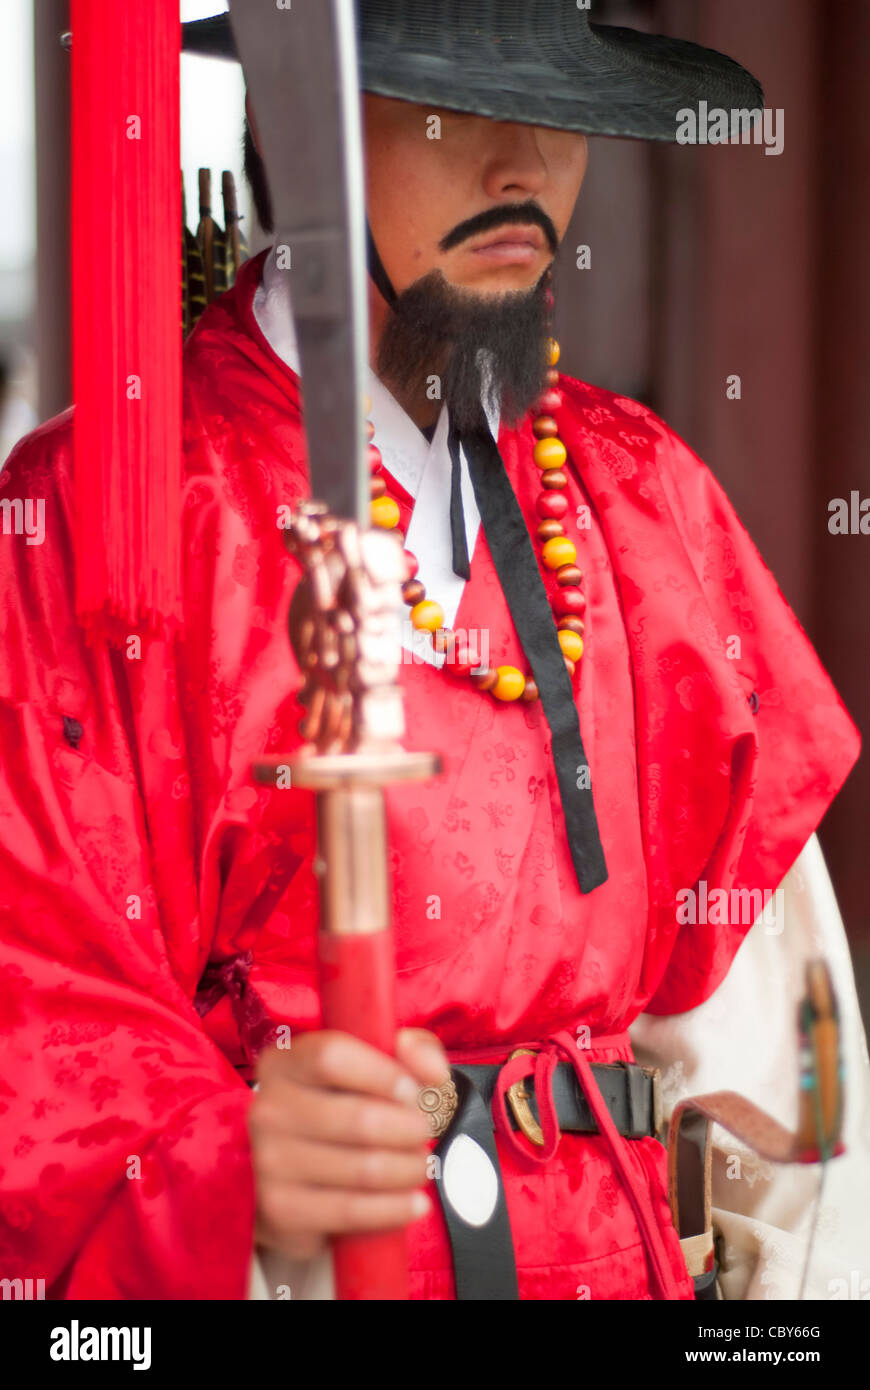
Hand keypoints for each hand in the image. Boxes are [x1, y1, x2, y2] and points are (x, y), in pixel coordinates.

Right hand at [250, 1027, 450, 1260]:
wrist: (290, 1174)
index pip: (332, 1057)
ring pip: (364, 1168)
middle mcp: (267, 1110)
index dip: (383, 1074)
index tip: (413, 1091)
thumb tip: (433, 1071)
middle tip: (424, 1134)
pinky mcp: (280, 1210)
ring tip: (420, 1166)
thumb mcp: (372, 1065)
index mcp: (282, 1063)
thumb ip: (411, 1051)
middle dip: (410, 1130)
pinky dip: (395, 1209)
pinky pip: (353, 1211)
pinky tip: (414, 1203)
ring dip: (409, 1169)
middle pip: (359, 1119)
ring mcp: (269, 1162)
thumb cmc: (340, 1106)